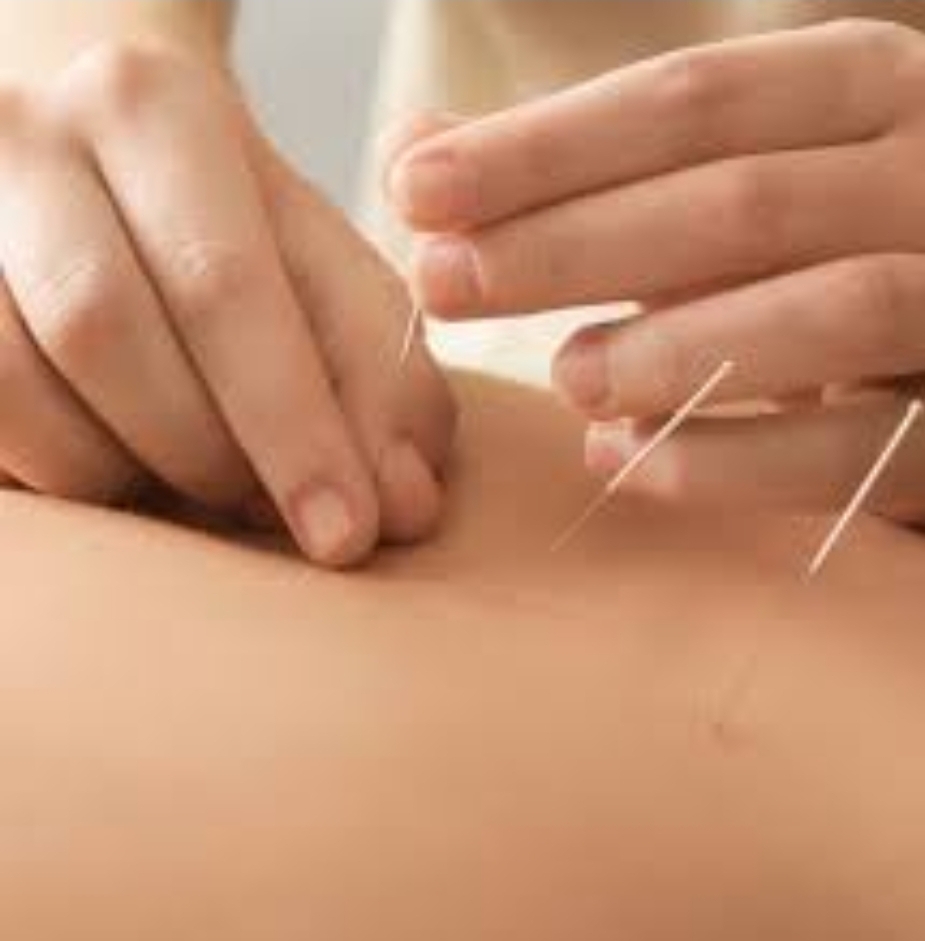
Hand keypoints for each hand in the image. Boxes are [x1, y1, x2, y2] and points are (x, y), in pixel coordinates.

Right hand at [0, 40, 455, 565]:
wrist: (108, 178)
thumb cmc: (241, 240)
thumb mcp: (330, 283)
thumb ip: (383, 381)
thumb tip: (406, 506)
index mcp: (158, 113)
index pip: (225, 284)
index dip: (293, 429)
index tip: (347, 537)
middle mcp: (29, 137)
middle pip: (105, 328)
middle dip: (209, 453)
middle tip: (270, 509)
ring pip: (18, 386)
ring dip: (129, 470)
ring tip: (200, 482)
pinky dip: (65, 471)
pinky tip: (127, 465)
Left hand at [389, 19, 924, 523]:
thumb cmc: (821, 245)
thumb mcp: (724, 173)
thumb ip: (579, 166)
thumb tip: (414, 150)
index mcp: (872, 89)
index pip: (688, 99)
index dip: (544, 147)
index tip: (416, 190)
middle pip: (739, 202)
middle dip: (571, 245)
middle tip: (444, 283)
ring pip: (824, 314)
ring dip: (667, 351)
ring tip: (562, 377)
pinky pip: (854, 452)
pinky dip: (726, 462)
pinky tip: (621, 461)